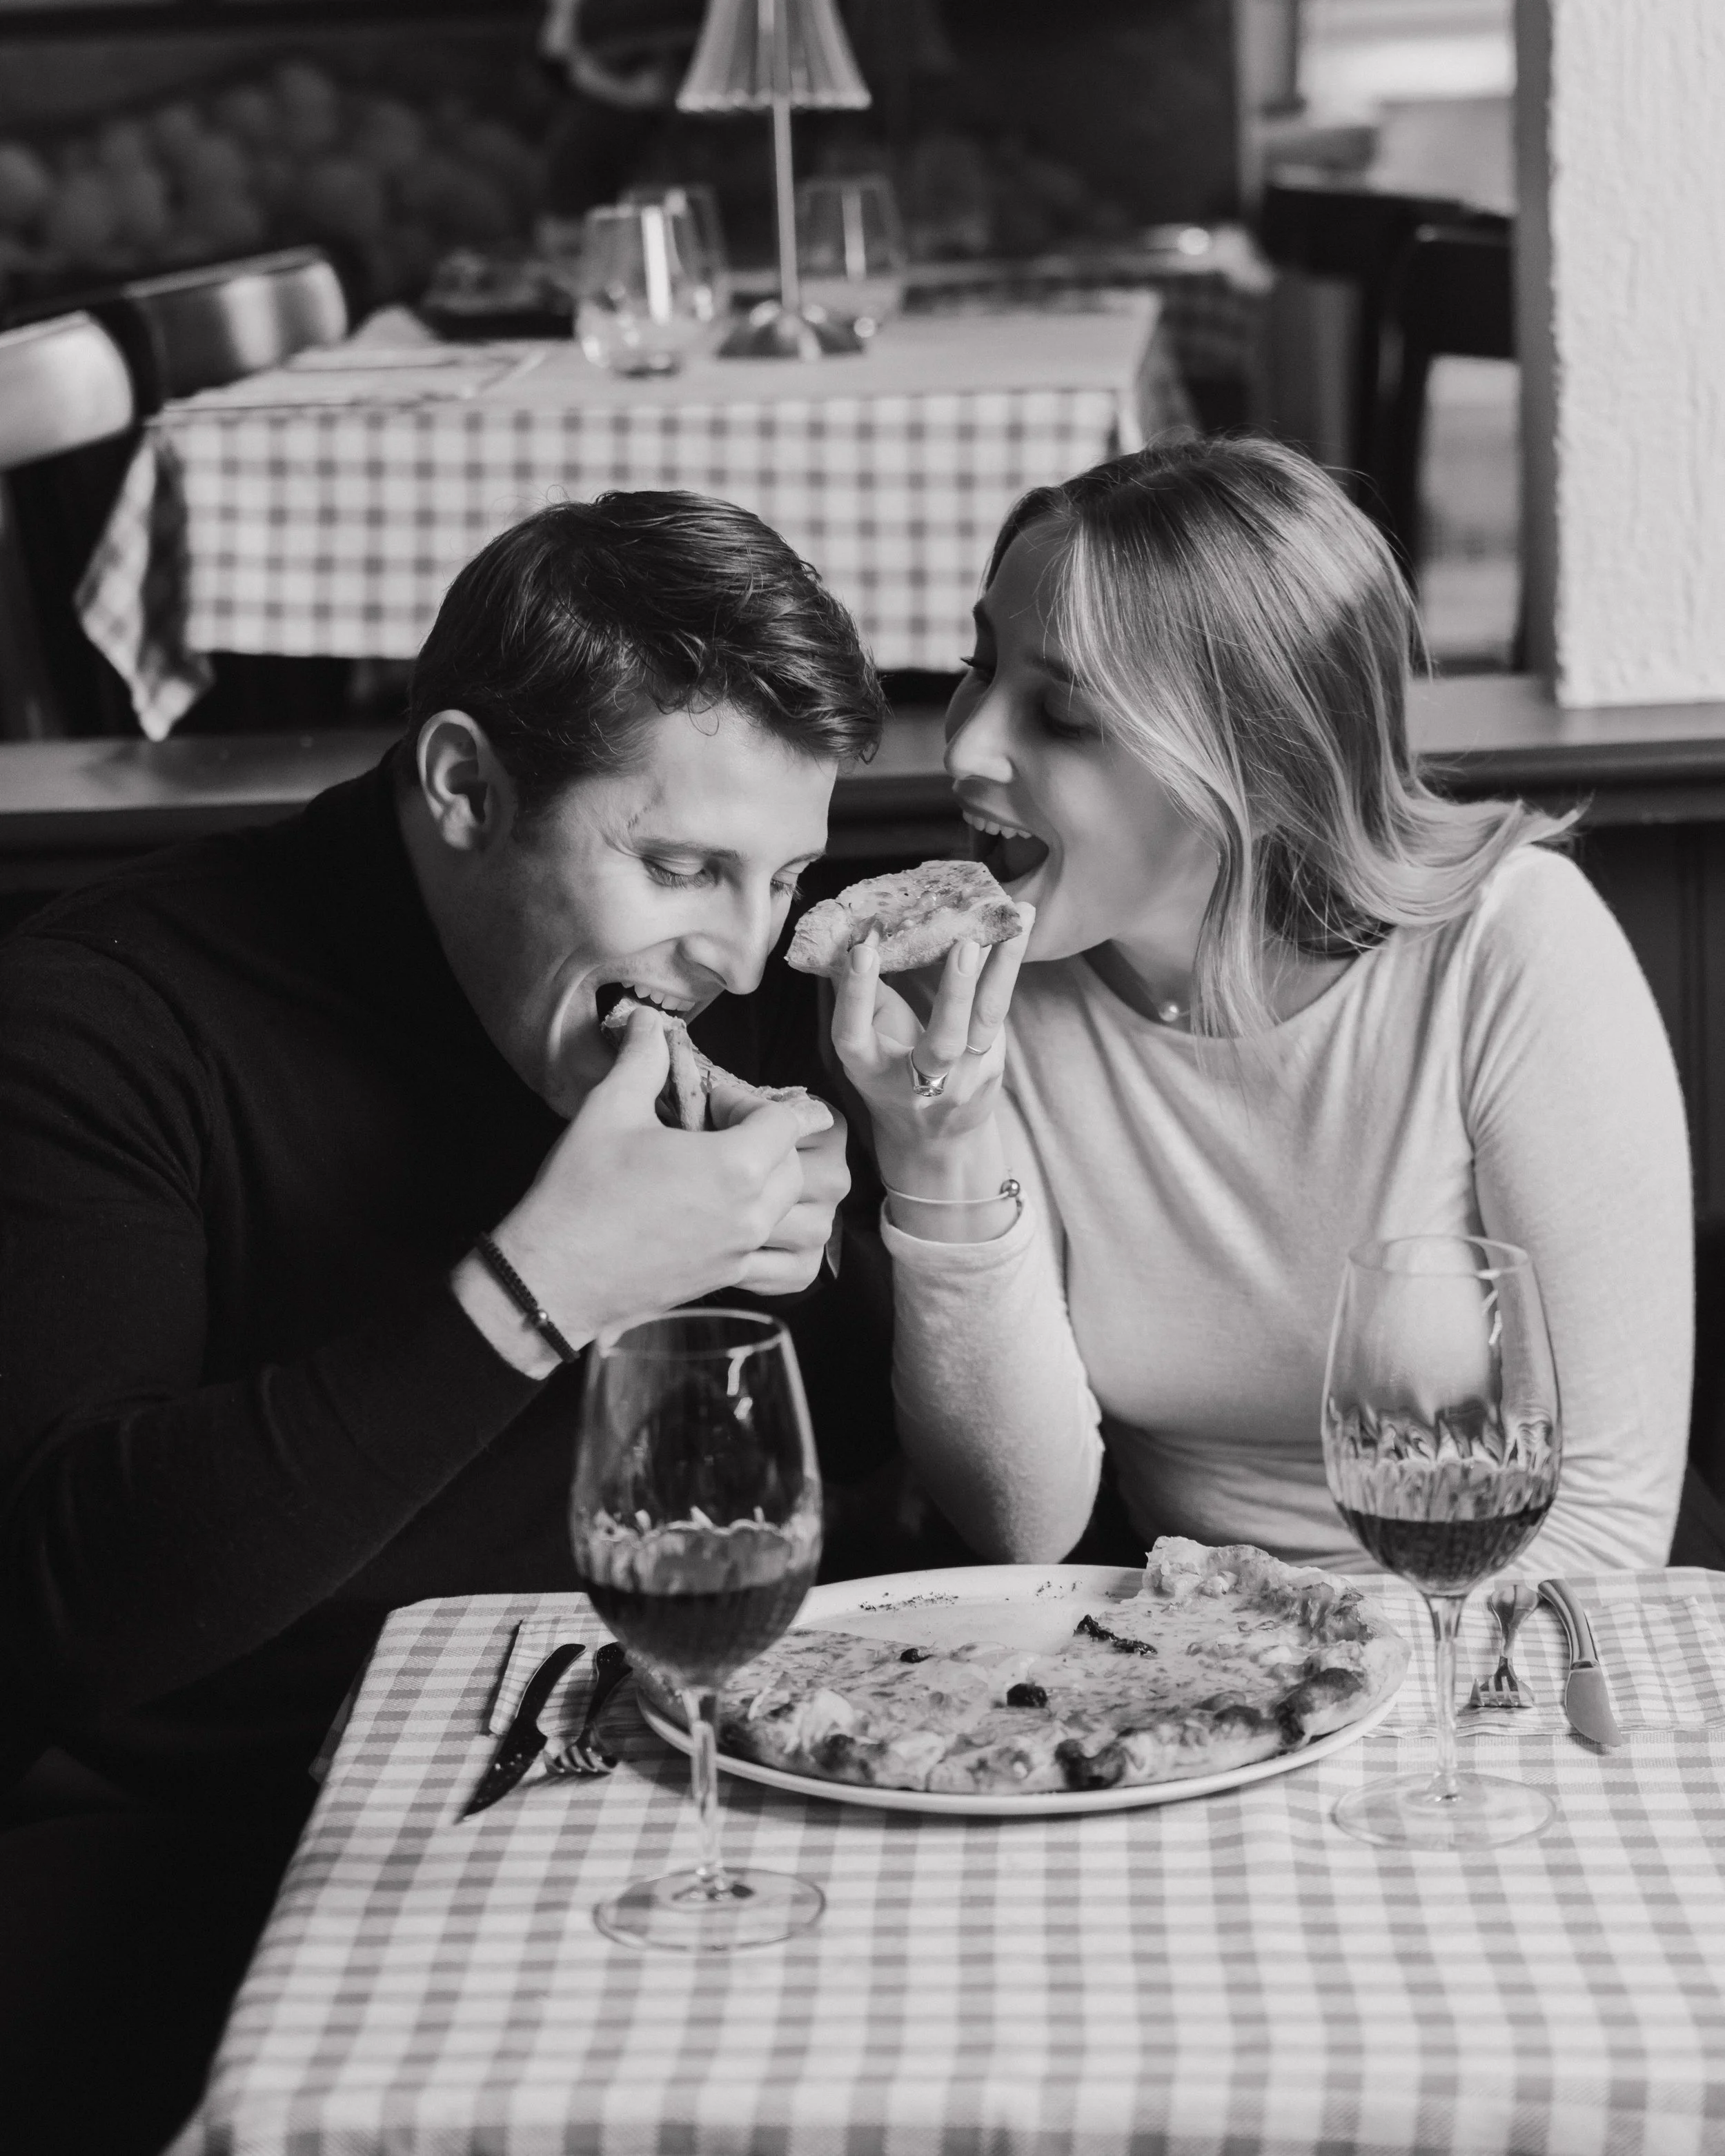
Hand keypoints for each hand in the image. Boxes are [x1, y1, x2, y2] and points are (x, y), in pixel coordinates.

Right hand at [454, 1007, 833, 1371]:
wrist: (553, 1275)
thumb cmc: (579, 1194)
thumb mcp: (608, 1110)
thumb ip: (641, 1059)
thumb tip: (649, 1021)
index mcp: (732, 1167)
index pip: (785, 1121)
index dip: (750, 1103)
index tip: (715, 1103)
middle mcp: (750, 1214)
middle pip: (795, 1165)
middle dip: (768, 1140)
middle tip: (718, 1132)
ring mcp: (741, 1252)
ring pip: (799, 1215)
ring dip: (782, 1189)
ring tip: (741, 1175)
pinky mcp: (727, 1279)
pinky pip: (787, 1266)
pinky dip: (785, 1242)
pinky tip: (750, 1223)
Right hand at [831, 905, 1033, 1184]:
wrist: (933, 1140)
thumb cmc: (890, 1073)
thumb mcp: (867, 1043)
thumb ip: (860, 998)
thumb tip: (845, 935)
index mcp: (870, 1071)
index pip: (855, 1034)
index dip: (856, 994)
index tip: (863, 950)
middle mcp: (918, 1085)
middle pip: (943, 1043)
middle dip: (955, 993)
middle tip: (965, 944)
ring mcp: (962, 1081)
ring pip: (986, 1021)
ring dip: (1004, 965)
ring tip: (1019, 917)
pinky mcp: (992, 1069)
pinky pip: (998, 1009)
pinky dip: (1008, 965)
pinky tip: (1021, 924)